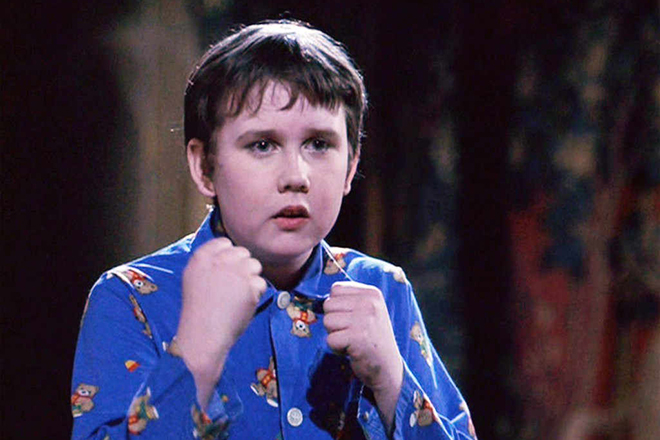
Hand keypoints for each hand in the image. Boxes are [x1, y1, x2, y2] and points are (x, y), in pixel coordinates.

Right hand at [176, 237, 266, 406]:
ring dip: (250, 280)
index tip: (223, 274)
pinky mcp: (250, 286)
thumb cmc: (200, 311)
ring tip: (235, 298)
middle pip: (243, 253)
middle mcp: (219, 261)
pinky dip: (255, 295)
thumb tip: (232, 249)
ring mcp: (236, 272)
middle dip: (242, 268)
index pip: (224, 243)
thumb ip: (212, 262)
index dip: (228, 258)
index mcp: (201, 257)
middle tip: (230, 289)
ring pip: (255, 266)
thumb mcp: (195, 278)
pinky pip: (261, 284)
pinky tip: (241, 306)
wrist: (203, 337)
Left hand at [323, 281, 402, 428]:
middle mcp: (369, 303)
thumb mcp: (367, 311)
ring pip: (327, 321)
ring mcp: (364, 320)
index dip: (337, 306)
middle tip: (352, 332)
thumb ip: (348, 301)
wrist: (388, 368)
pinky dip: (337, 348)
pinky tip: (352, 350)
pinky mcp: (357, 338)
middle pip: (328, 305)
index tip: (352, 319)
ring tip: (352, 340)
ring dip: (335, 335)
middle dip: (334, 321)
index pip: (336, 289)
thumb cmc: (372, 339)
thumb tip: (319, 300)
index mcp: (371, 293)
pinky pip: (330, 340)